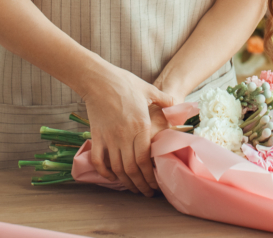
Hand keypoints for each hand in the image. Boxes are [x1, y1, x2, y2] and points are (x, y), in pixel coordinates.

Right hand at [82, 66, 174, 195]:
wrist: (98, 79)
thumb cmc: (124, 83)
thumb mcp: (149, 90)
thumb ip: (164, 100)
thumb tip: (176, 105)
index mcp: (140, 126)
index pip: (145, 160)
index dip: (150, 176)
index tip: (155, 184)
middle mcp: (124, 136)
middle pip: (132, 169)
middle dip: (140, 185)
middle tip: (146, 193)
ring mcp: (109, 137)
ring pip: (117, 168)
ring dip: (125, 182)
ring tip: (133, 189)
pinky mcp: (96, 136)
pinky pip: (98, 160)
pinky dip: (104, 172)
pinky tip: (111, 177)